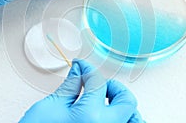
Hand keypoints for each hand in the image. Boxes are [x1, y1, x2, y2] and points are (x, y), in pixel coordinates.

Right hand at [19, 60, 143, 122]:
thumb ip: (69, 86)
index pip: (97, 81)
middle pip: (127, 100)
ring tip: (109, 103)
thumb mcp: (50, 107)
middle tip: (100, 85)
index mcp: (90, 116)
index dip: (87, 68)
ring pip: (135, 120)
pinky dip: (125, 122)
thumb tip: (78, 71)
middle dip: (114, 87)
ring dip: (125, 107)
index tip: (81, 66)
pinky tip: (112, 118)